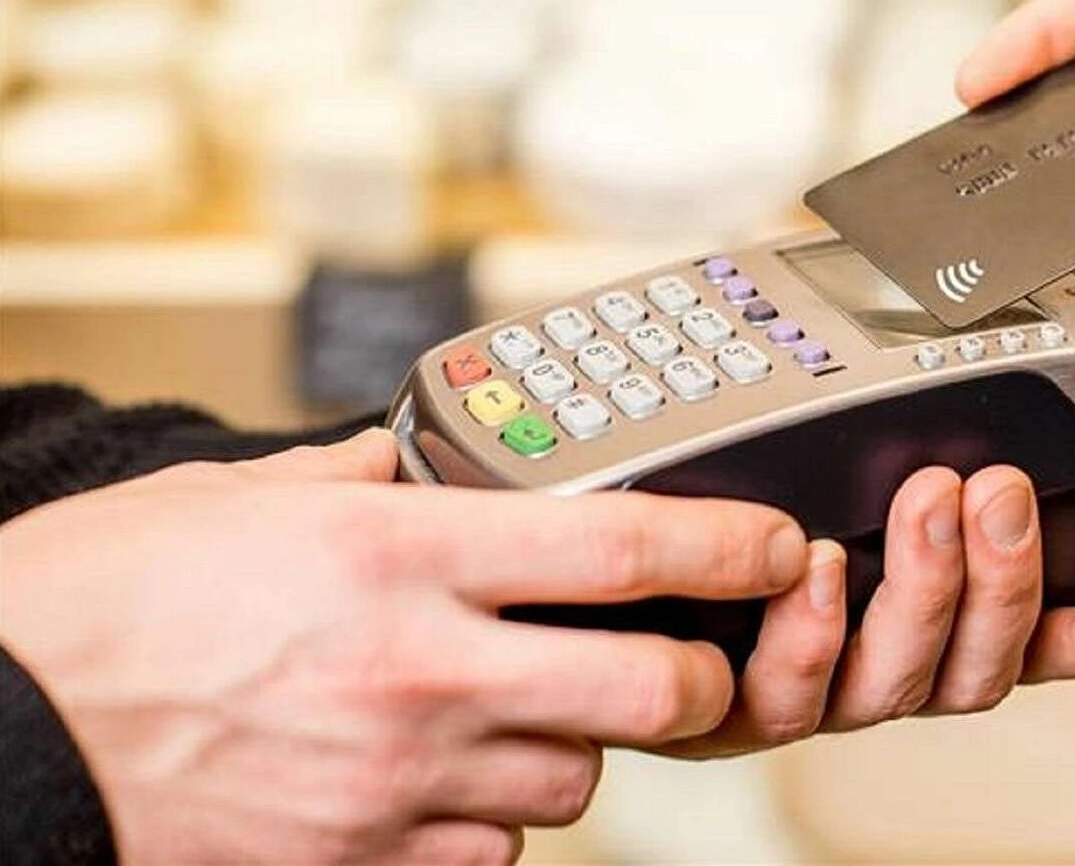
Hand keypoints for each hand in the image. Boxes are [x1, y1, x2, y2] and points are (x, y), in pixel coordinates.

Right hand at [0, 430, 806, 864]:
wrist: (5, 726)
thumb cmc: (106, 600)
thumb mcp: (243, 496)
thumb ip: (361, 480)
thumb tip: (424, 467)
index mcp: (398, 554)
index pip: (620, 543)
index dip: (728, 543)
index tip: (778, 542)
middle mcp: (421, 668)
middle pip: (649, 689)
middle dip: (699, 676)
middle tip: (690, 655)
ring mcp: (398, 779)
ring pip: (576, 780)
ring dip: (576, 744)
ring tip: (517, 707)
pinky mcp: (366, 861)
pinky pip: (491, 847)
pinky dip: (492, 812)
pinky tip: (441, 773)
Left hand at [661, 465, 1074, 757]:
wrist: (589, 583)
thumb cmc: (719, 520)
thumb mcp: (834, 481)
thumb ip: (912, 478)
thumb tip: (994, 428)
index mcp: (910, 635)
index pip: (1021, 648)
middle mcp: (867, 675)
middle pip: (969, 673)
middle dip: (999, 579)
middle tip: (997, 490)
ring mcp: (799, 699)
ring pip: (892, 685)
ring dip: (924, 591)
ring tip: (926, 501)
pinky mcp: (721, 710)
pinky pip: (783, 694)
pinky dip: (813, 632)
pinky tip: (819, 568)